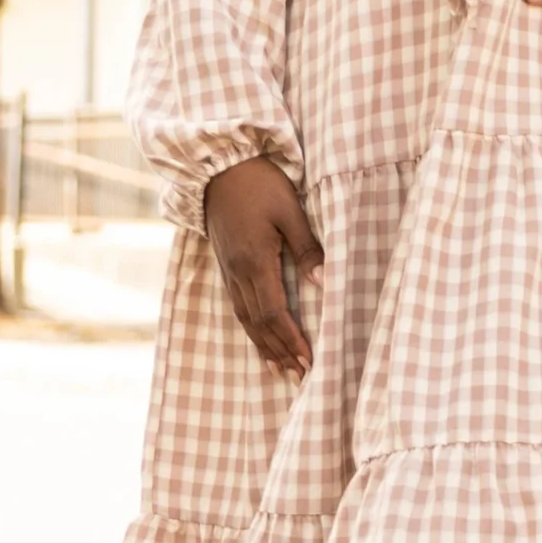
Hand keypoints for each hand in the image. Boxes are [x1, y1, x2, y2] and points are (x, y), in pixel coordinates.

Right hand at [203, 154, 322, 382]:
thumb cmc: (259, 183)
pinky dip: (251, 329)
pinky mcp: (225, 265)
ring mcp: (228, 270)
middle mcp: (237, 272)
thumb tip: (323, 282)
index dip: (291, 339)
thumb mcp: (290, 210)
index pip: (273, 313)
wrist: (217, 166)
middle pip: (258, 324)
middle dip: (280, 352)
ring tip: (282, 370)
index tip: (310, 360)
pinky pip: (237, 306)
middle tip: (301, 377)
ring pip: (245, 319)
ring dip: (264, 346)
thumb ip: (307, 248)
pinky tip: (260, 339)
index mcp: (254, 261)